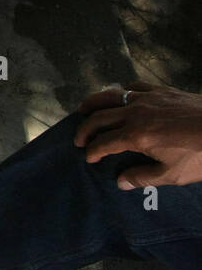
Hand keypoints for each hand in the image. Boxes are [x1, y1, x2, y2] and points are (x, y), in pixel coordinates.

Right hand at [75, 83, 201, 188]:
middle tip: (79, 139)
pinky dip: (121, 92)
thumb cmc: (201, 155)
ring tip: (83, 110)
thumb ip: (143, 178)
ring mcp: (148, 98)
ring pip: (110, 96)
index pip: (104, 143)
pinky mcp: (161, 90)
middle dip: (85, 130)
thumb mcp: (174, 174)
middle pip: (99, 118)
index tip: (88, 157)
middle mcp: (135, 113)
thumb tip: (120, 183)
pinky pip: (133, 87)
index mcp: (136, 136)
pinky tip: (121, 97)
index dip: (92, 151)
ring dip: (93, 103)